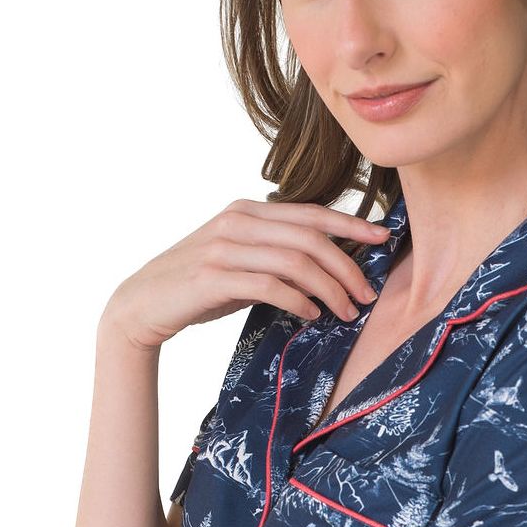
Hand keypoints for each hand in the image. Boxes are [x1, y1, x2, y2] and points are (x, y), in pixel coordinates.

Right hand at [98, 198, 390, 355]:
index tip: (384, 238)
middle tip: (366, 295)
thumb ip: (275, 254)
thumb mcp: (240, 260)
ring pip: (295, 261)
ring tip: (346, 312)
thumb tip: (327, 266)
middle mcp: (237, 221)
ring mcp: (224, 248)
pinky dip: (298, 301)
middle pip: (310, 238)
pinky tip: (311, 315)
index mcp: (247, 210)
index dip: (351, 225)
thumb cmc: (198, 286)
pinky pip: (270, 285)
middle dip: (347, 267)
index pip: (311, 213)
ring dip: (329, 289)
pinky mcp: (213, 277)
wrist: (142, 304)